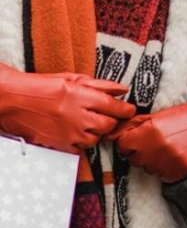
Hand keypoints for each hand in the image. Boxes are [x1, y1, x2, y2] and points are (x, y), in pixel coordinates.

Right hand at [0, 64, 135, 152]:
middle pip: (108, 125)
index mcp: (81, 96)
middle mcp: (77, 116)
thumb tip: (122, 89)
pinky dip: (82, 141)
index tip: (130, 110)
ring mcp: (69, 134)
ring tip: (86, 121)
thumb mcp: (71, 79)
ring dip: (96, 131)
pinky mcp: (61, 146)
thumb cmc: (43, 86)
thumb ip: (99, 85)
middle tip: (107, 115)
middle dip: (111, 121)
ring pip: (96, 138)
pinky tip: (75, 131)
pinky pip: (81, 148)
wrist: (15, 102)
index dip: (125, 109)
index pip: (113, 106)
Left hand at [110, 82, 186, 181]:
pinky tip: (176, 154)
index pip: (123, 143)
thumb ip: (141, 122)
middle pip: (133, 157)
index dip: (128, 139)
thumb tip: (118, 129)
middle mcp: (157, 149)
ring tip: (168, 146)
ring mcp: (168, 164)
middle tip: (153, 140)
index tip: (134, 136)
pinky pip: (161, 175)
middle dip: (139, 149)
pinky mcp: (178, 174)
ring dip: (152, 159)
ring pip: (146, 167)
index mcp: (153, 130)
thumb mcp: (166, 113)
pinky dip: (165, 167)